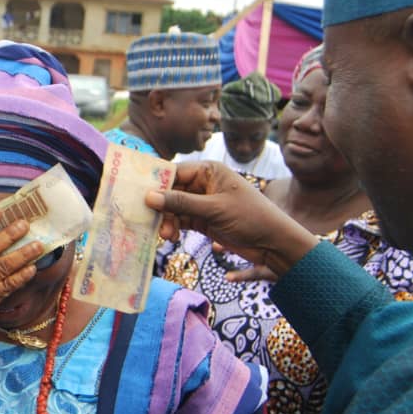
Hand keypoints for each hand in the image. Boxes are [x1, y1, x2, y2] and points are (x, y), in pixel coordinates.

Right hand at [145, 161, 318, 277]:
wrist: (273, 242)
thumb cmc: (249, 217)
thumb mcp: (214, 209)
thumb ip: (181, 203)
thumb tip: (148, 196)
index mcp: (209, 171)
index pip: (174, 172)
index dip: (157, 184)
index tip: (139, 196)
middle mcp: (203, 184)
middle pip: (171, 191)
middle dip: (161, 207)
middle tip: (152, 221)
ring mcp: (203, 202)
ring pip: (174, 208)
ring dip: (167, 220)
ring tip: (167, 235)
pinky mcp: (203, 219)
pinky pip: (181, 220)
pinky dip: (174, 228)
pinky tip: (171, 237)